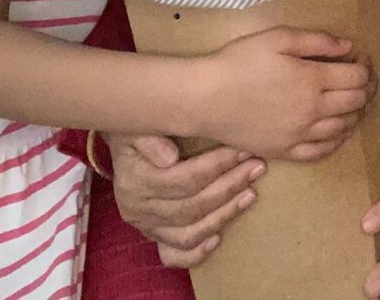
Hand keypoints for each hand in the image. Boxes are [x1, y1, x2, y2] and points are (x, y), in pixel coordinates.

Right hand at [109, 134, 264, 268]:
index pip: (184, 179)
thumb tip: (169, 157)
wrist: (123, 143)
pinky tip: (219, 239)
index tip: (244, 151)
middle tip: (256, 168)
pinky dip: (197, 253)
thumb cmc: (138, 128)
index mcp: (136, 180)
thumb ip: (150, 137)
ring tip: (250, 195)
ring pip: (188, 233)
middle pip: (191, 206)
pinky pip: (173, 255)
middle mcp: (138, 209)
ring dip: (223, 215)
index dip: (218, 166)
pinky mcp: (152, 237)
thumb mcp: (138, 125)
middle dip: (229, 187)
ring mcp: (145, 227)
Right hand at [196, 26, 376, 159]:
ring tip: (353, 101)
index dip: (366, 67)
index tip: (361, 58)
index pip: (358, 77)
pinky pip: (322, 152)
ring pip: (345, 128)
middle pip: (356, 102)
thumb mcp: (278, 38)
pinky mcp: (286, 152)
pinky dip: (338, 141)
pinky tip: (338, 131)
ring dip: (356, 113)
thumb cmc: (239, 61)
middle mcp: (313, 110)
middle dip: (367, 88)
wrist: (206, 98)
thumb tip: (348, 47)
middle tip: (363, 78)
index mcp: (313, 80)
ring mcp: (300, 135)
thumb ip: (316, 41)